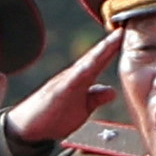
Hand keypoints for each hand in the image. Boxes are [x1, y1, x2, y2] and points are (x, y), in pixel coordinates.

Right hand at [5, 37, 122, 148]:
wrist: (27, 128)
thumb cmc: (53, 116)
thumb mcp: (81, 109)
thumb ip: (95, 98)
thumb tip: (112, 91)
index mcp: (81, 79)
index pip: (101, 60)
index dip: (114, 47)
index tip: (128, 34)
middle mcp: (74, 75)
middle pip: (95, 56)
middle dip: (110, 42)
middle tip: (125, 27)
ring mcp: (65, 82)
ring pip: (86, 63)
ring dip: (100, 51)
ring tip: (114, 39)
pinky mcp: (58, 92)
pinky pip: (73, 79)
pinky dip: (84, 70)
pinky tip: (93, 63)